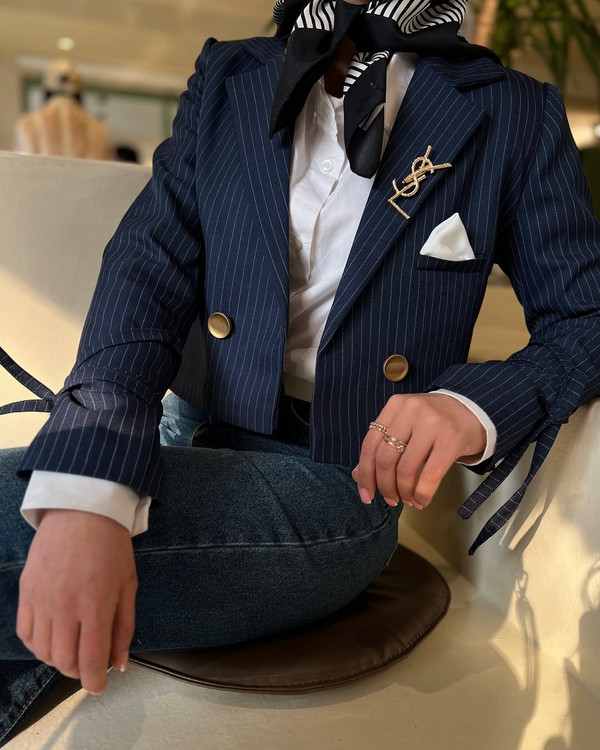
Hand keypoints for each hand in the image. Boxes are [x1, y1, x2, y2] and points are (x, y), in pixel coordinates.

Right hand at [16, 509, 136, 694]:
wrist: (81, 511)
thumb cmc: (111, 546)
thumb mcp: (128, 584)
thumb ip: (124, 626)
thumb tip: (119, 662)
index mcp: (95, 604)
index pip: (90, 659)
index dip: (94, 681)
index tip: (99, 686)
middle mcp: (65, 607)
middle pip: (63, 661)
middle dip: (78, 671)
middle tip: (89, 664)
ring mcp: (41, 600)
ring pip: (42, 651)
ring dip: (58, 660)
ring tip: (72, 650)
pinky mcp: (26, 592)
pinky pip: (25, 633)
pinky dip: (38, 645)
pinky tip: (52, 638)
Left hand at [353, 393, 485, 509]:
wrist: (473, 409)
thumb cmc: (434, 421)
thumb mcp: (405, 424)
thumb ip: (382, 446)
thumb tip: (357, 475)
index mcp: (395, 406)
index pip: (370, 444)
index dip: (365, 474)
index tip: (366, 495)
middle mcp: (411, 411)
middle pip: (386, 458)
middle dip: (385, 486)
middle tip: (390, 500)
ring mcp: (432, 424)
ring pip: (406, 469)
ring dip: (403, 492)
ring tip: (407, 500)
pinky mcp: (451, 439)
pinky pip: (430, 475)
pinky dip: (422, 494)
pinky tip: (421, 501)